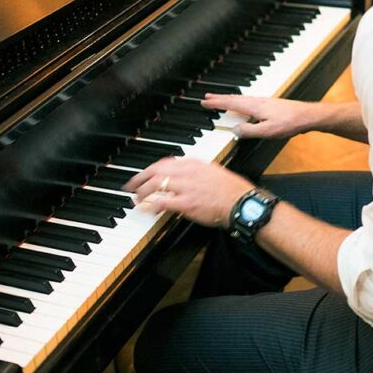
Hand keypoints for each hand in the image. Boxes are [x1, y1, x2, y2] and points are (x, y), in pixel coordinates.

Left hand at [123, 157, 252, 227]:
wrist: (241, 202)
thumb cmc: (231, 190)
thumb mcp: (212, 172)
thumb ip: (196, 173)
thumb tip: (184, 178)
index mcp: (194, 163)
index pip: (165, 162)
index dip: (151, 169)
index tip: (145, 174)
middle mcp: (187, 172)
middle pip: (155, 170)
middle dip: (140, 178)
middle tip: (131, 186)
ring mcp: (186, 187)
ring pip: (155, 184)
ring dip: (143, 192)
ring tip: (137, 198)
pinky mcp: (186, 203)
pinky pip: (162, 201)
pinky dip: (151, 205)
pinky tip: (148, 209)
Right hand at [202, 94, 312, 138]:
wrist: (306, 116)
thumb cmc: (289, 123)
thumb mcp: (267, 131)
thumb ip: (249, 131)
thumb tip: (234, 130)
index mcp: (254, 106)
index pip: (230, 103)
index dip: (216, 103)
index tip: (204, 102)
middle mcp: (257, 101)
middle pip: (234, 98)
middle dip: (219, 97)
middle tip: (207, 97)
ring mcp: (263, 101)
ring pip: (241, 98)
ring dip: (228, 98)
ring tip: (220, 99)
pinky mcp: (269, 104)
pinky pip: (248, 100)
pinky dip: (238, 101)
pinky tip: (241, 105)